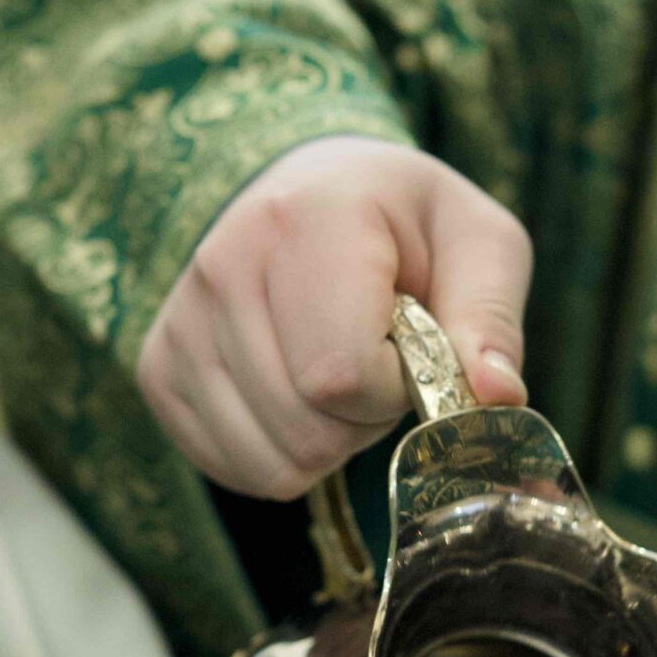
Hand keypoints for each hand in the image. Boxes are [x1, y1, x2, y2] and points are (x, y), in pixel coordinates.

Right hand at [138, 136, 530, 498]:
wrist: (311, 190)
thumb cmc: (405, 223)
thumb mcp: (478, 242)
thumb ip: (491, 318)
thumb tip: (497, 397)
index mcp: (308, 222)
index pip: (339, 375)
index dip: (392, 388)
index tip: (407, 347)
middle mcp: (222, 265)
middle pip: (305, 429)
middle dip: (362, 419)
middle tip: (375, 361)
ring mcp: (180, 319)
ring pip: (269, 460)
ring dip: (323, 439)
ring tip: (334, 370)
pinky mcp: (159, 367)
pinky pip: (231, 467)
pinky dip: (279, 454)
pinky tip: (296, 394)